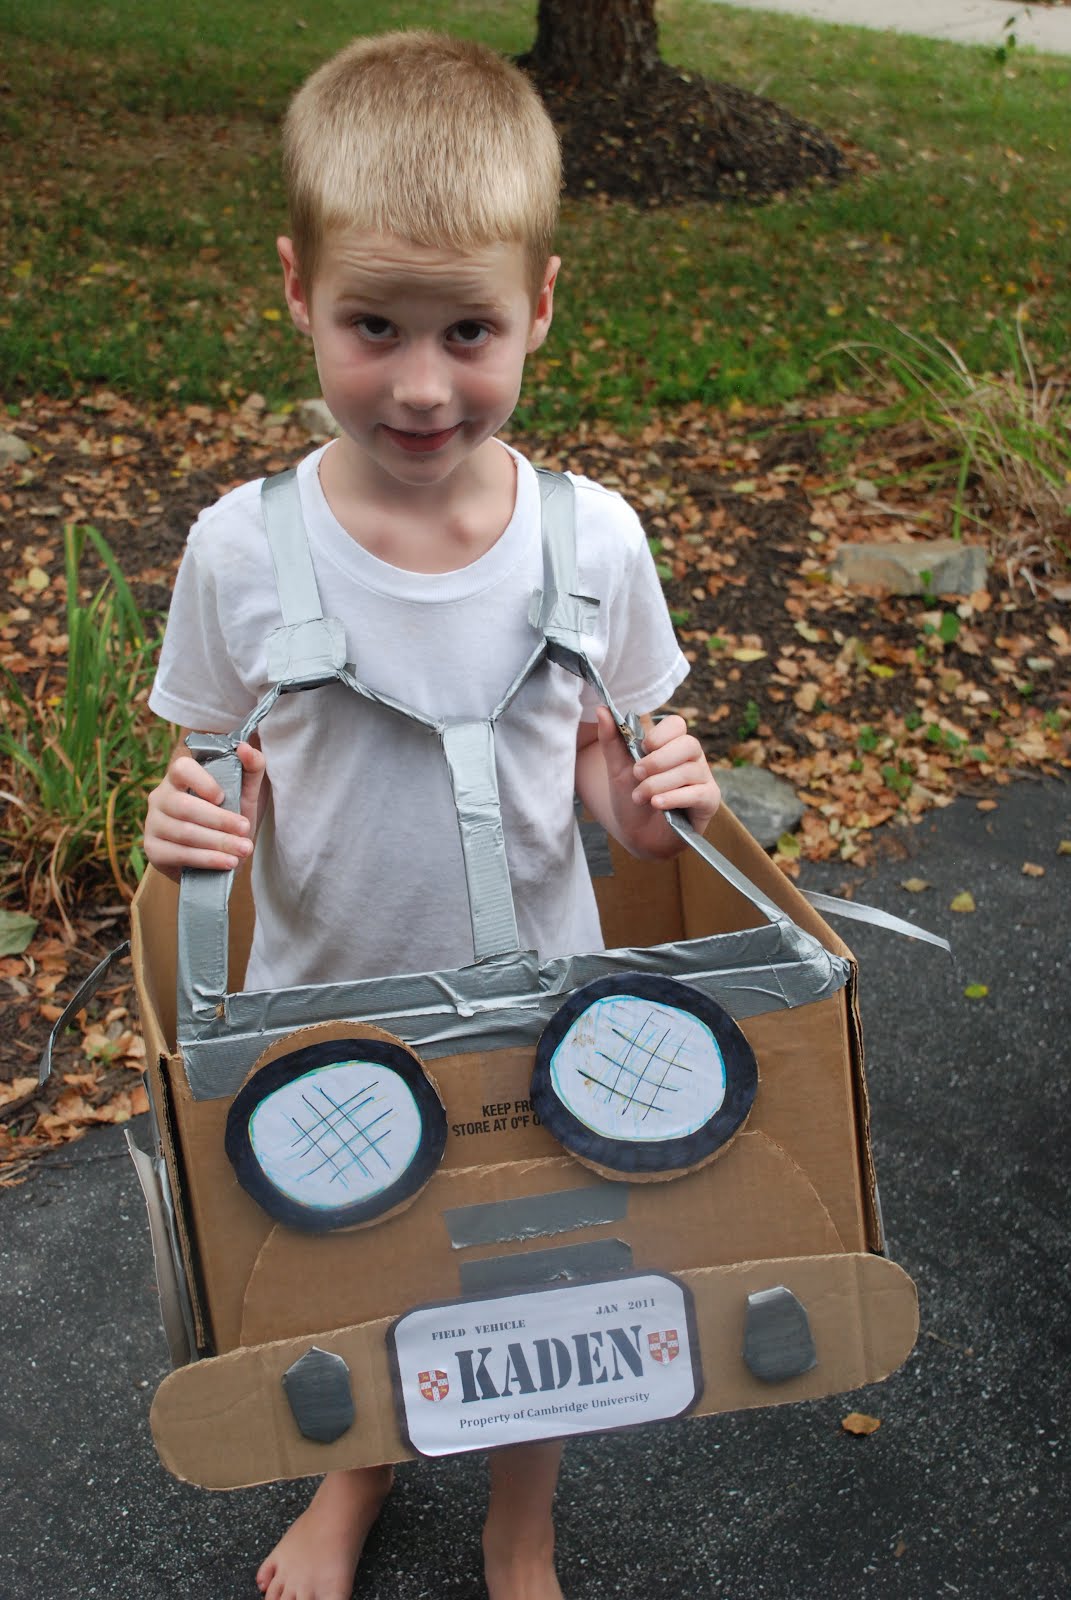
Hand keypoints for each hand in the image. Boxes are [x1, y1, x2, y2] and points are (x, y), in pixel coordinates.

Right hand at [144, 739, 265, 880]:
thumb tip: (245, 747)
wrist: (216, 857)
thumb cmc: (228, 819)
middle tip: (246, 830)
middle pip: (185, 806)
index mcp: (178, 778)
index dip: (202, 781)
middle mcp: (160, 797)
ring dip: (218, 843)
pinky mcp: (152, 849)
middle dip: (220, 820)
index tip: (223, 797)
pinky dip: (207, 859)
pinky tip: (228, 862)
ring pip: (184, 832)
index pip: (181, 768)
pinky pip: (178, 854)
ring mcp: (152, 824)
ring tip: (244, 849)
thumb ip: (251, 768)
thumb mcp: (245, 794)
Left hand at [593, 706, 719, 858]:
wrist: (638, 835)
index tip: (643, 747)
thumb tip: (601, 710)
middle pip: (688, 745)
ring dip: (660, 783)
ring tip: (640, 796)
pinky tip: (657, 804)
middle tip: (637, 774)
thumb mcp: (617, 769)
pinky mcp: (709, 800)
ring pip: (690, 771)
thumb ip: (612, 740)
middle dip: (658, 760)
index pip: (677, 724)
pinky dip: (675, 797)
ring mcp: (703, 778)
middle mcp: (692, 758)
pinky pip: (699, 793)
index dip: (661, 734)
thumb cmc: (632, 798)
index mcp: (672, 745)